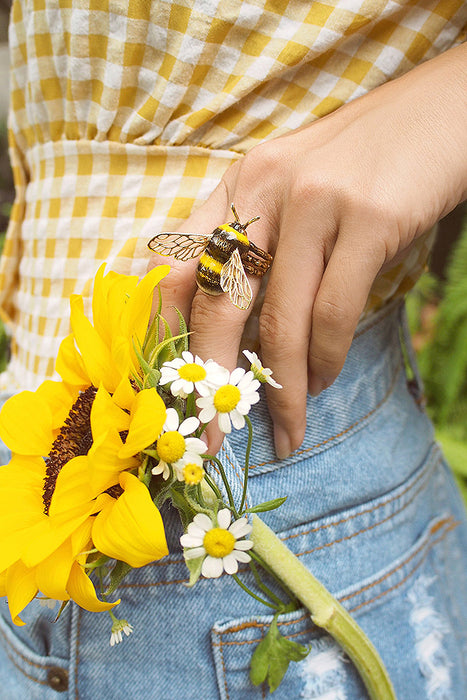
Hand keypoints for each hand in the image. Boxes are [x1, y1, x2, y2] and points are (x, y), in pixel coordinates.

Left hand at [149, 44, 466, 458]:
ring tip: (285, 429)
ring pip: (278, 319)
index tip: (167, 388)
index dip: (159, 333)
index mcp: (238, 185)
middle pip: (213, 300)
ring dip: (279, 389)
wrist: (444, 110)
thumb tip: (239, 326)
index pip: (171, 264)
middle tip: (208, 437)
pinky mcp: (369, 218)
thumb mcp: (296, 191)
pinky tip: (322, 382)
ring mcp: (315, 201)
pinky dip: (324, 360)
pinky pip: (333, 311)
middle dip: (207, 379)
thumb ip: (263, 244)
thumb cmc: (367, 162)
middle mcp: (263, 188)